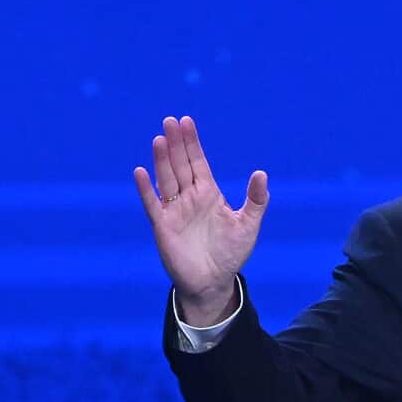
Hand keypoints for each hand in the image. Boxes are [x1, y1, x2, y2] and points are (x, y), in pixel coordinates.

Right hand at [133, 116, 268, 325]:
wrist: (214, 281)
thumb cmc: (231, 253)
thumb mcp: (248, 224)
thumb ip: (256, 200)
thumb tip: (261, 173)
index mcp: (209, 193)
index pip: (198, 162)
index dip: (192, 143)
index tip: (186, 121)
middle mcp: (189, 197)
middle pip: (180, 165)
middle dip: (176, 144)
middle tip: (171, 120)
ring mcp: (174, 210)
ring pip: (166, 179)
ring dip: (162, 160)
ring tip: (160, 139)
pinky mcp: (163, 226)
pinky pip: (153, 204)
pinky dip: (147, 189)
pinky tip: (141, 172)